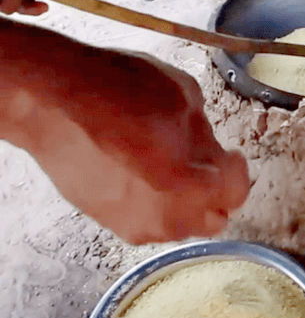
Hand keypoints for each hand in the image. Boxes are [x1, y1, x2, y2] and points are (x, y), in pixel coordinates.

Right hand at [2, 39, 248, 243]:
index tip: (231, 156)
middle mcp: (169, 217)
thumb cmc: (121, 91)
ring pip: (179, 225)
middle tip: (206, 166)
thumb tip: (211, 154)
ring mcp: (137, 225)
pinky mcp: (109, 224)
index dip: (237, 171)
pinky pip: (147, 221)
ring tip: (170, 168)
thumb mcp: (186, 97)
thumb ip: (207, 135)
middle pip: (213, 219)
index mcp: (195, 187)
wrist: (53, 103)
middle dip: (215, 194)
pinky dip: (154, 204)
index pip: (236, 194)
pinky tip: (142, 175)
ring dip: (185, 203)